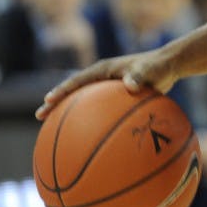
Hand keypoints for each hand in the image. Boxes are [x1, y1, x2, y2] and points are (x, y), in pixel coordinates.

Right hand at [35, 48, 177, 119]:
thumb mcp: (150, 70)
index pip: (78, 80)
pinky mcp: (113, 98)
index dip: (63, 89)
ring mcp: (105, 88)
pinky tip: (86, 139)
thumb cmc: (158, 67)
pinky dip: (89, 121)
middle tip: (39, 116)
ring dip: (67, 114)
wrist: (167, 67)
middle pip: (73, 92)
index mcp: (103, 69)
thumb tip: (131, 86)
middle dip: (55, 102)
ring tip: (51, 131)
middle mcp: (100, 78)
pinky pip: (97, 110)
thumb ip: (140, 76)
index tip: (48, 100)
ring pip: (81, 102)